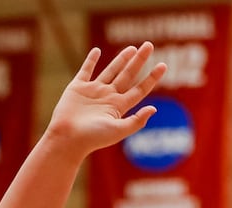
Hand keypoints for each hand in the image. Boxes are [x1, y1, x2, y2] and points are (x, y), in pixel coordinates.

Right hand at [45, 43, 167, 156]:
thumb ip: (136, 121)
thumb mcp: (118, 130)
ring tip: (132, 48)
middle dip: (139, 61)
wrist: (67, 139)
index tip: (163, 65)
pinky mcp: (77, 88)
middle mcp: (108, 97)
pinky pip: (85, 71)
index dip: (152, 78)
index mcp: (119, 107)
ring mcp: (93, 92)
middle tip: (149, 45)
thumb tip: (154, 108)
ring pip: (110, 71)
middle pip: (128, 75)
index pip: (139, 89)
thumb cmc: (92, 138)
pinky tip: (97, 51)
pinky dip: (90, 61)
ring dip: (121, 59)